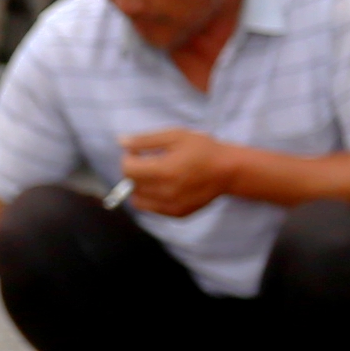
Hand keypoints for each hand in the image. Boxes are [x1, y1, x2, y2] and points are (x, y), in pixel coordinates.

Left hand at [114, 128, 233, 217]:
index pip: (128, 169)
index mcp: (164, 170)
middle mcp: (166, 192)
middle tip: (149, 162)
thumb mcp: (175, 136)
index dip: (129, 158)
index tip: (138, 152)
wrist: (228, 171)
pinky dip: (151, 198)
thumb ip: (146, 140)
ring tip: (156, 175)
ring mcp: (171, 206)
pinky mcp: (177, 214)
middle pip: (131, 184)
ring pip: (138, 200)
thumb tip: (121, 142)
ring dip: (140, 187)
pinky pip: (151, 209)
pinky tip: (165, 186)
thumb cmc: (202, 149)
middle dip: (134, 172)